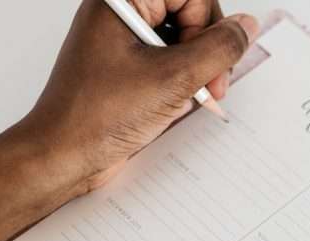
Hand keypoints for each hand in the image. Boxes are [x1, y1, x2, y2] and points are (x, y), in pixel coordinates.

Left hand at [12, 0, 257, 195]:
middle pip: (187, 13)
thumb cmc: (98, 116)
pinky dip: (181, 82)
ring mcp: (122, 40)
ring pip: (181, 39)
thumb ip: (218, 49)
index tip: (214, 61)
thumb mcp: (174, 79)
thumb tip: (245, 27)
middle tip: (210, 85)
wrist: (64, 156)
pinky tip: (175, 105)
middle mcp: (120, 14)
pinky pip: (168, 61)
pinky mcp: (126, 67)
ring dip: (196, 70)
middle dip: (206, 50)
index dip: (209, 24)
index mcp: (121, 1)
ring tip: (191, 98)